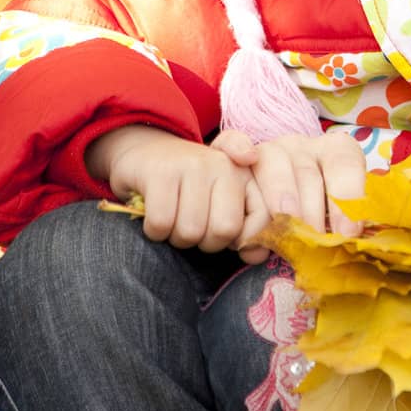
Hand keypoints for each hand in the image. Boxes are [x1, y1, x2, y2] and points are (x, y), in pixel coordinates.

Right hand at [86, 125, 251, 252]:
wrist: (147, 153)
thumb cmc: (190, 189)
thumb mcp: (223, 202)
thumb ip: (247, 229)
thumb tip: (256, 257)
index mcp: (245, 173)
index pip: (263, 217)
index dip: (244, 240)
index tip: (225, 237)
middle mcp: (224, 165)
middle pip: (223, 231)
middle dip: (205, 242)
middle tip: (194, 225)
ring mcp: (193, 165)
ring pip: (190, 232)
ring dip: (177, 237)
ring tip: (174, 217)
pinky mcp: (162, 171)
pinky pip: (161, 224)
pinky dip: (154, 230)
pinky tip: (154, 214)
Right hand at [211, 126, 367, 263]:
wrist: (273, 210)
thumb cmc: (310, 221)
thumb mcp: (331, 221)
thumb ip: (341, 227)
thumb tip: (348, 245)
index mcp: (333, 152)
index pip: (345, 164)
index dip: (347, 199)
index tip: (347, 234)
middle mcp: (300, 145)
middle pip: (306, 171)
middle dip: (310, 212)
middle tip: (310, 244)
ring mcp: (266, 148)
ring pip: (270, 162)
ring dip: (277, 199)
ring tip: (279, 234)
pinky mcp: (231, 154)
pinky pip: (231, 142)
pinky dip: (237, 146)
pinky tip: (245, 158)